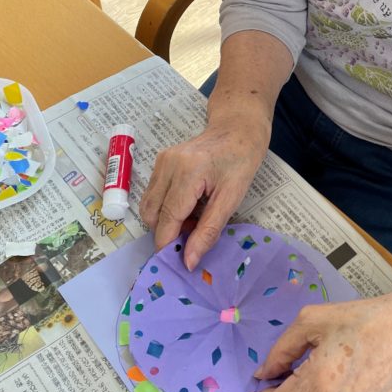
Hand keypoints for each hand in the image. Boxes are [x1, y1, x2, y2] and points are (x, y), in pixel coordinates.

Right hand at [139, 114, 269, 269]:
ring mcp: (161, 161)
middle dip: (169, 232)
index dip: (168, 245)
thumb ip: (209, 230)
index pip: (167, 219)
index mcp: (188, 172)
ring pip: (150, 206)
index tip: (178, 264)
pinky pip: (155, 194)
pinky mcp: (161, 161)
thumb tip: (188, 261)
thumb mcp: (232, 198)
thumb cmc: (241, 160)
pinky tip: (190, 205)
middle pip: (152, 215)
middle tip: (196, 235)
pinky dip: (168, 207)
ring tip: (195, 218)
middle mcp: (168, 165)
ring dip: (167, 221)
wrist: (238, 127)